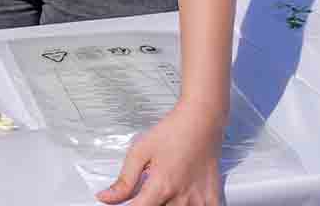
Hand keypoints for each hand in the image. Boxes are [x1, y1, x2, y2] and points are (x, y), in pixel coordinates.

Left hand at [97, 102, 225, 205]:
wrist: (201, 122)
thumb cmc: (172, 132)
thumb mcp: (140, 152)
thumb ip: (124, 180)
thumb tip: (107, 198)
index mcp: (161, 187)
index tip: (126, 204)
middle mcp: (181, 198)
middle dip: (149, 202)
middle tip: (151, 185)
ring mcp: (199, 202)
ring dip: (167, 204)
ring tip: (168, 186)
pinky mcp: (213, 200)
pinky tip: (183, 195)